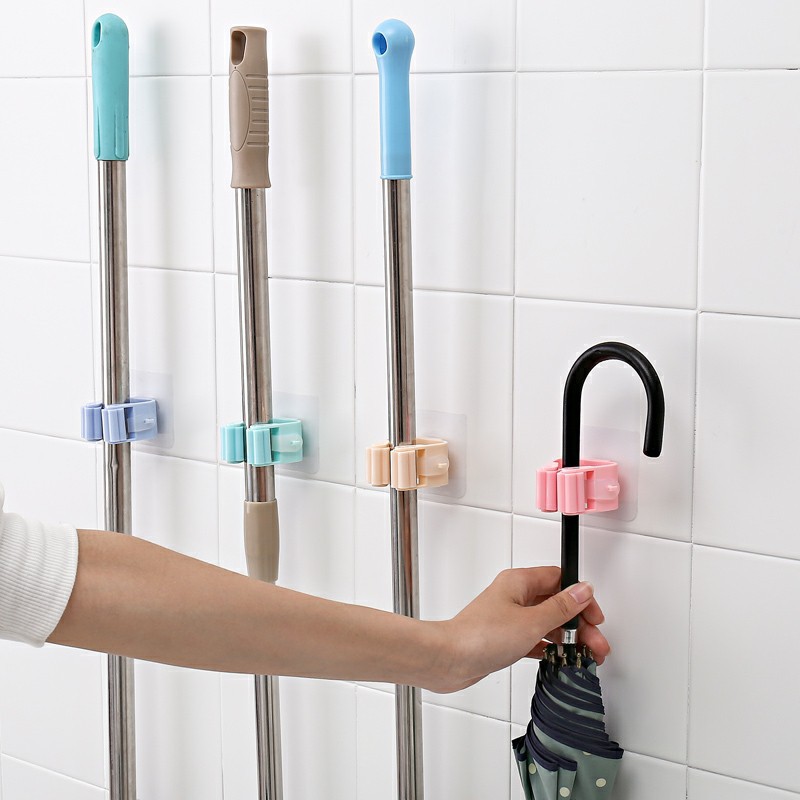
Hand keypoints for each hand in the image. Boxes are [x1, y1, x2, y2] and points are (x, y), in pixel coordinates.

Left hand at [428, 567, 608, 693]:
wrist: (448, 660)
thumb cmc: (480, 637)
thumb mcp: (531, 622)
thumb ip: (561, 608)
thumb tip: (583, 590)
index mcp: (519, 582)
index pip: (559, 580)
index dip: (581, 597)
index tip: (595, 617)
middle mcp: (513, 596)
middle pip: (556, 603)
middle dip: (579, 624)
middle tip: (596, 644)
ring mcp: (508, 617)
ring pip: (547, 622)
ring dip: (568, 637)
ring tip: (585, 656)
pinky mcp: (504, 637)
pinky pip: (534, 638)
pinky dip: (549, 647)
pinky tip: (561, 658)